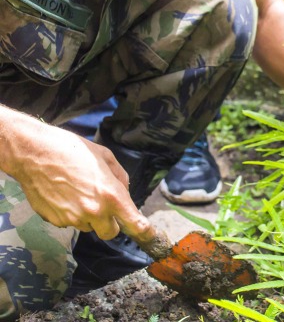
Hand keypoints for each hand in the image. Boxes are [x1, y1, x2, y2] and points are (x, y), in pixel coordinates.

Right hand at [4, 116, 151, 240]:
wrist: (34, 153)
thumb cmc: (72, 150)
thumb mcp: (105, 156)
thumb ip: (120, 178)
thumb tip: (126, 192)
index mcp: (111, 196)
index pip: (134, 224)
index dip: (145, 232)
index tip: (149, 234)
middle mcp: (94, 211)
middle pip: (110, 233)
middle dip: (111, 222)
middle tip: (105, 205)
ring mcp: (73, 218)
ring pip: (89, 227)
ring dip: (90, 217)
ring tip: (79, 192)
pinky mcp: (55, 220)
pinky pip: (70, 223)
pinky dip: (71, 213)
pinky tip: (64, 194)